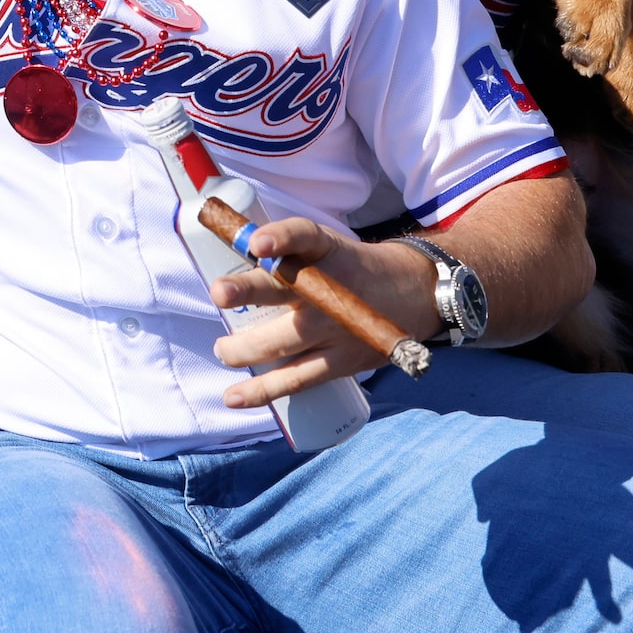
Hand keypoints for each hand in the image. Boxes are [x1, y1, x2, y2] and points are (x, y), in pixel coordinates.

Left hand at [205, 220, 437, 404]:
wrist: (413, 295)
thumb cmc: (350, 271)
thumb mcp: (326, 249)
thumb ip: (283, 254)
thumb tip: (226, 265)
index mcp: (324, 252)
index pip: (303, 236)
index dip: (280, 237)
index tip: (257, 243)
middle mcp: (328, 290)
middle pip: (283, 289)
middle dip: (246, 291)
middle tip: (219, 293)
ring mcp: (335, 329)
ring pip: (283, 342)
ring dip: (243, 348)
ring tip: (222, 350)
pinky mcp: (340, 363)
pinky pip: (295, 380)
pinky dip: (262, 390)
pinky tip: (233, 397)